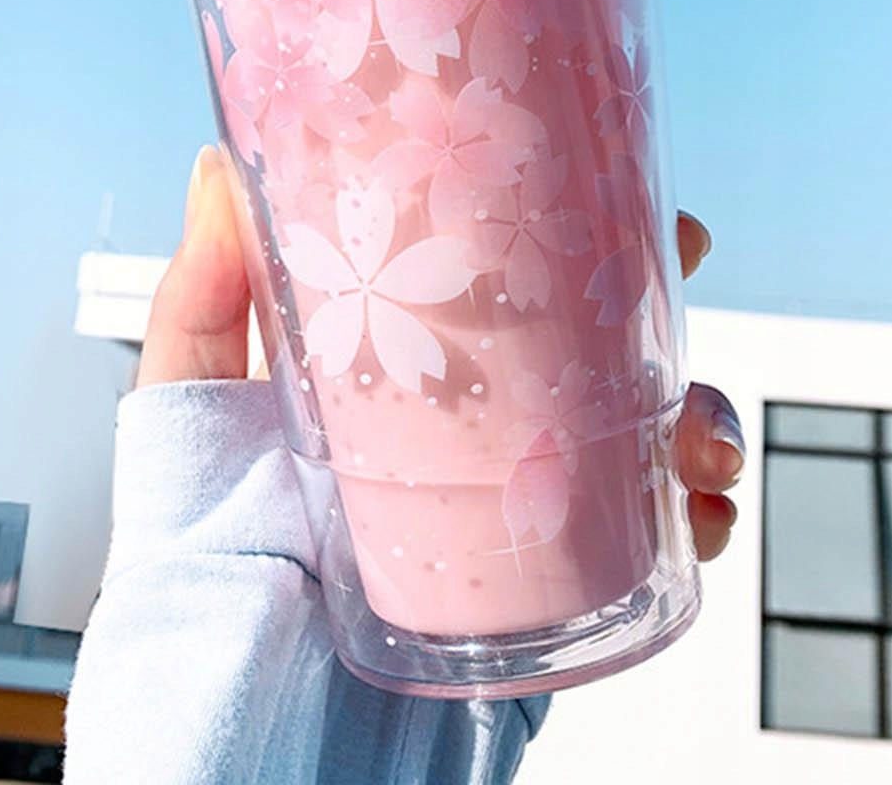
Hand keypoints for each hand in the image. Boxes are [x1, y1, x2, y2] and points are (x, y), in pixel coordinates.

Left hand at [140, 146, 741, 562]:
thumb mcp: (188, 425)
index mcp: (396, 380)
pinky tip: (701, 517)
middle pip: (585, 341)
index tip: (600, 171)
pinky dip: (697, 519)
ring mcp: (518, 514)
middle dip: (651, 293)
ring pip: (640, 434)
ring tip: (703, 438)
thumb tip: (216, 166)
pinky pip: (650, 542)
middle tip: (686, 258)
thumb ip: (200, 303)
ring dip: (698, 412)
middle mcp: (467, 436)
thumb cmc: (204, 587)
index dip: (552, 222)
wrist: (261, 753)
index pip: (490, 279)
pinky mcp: (556, 594)